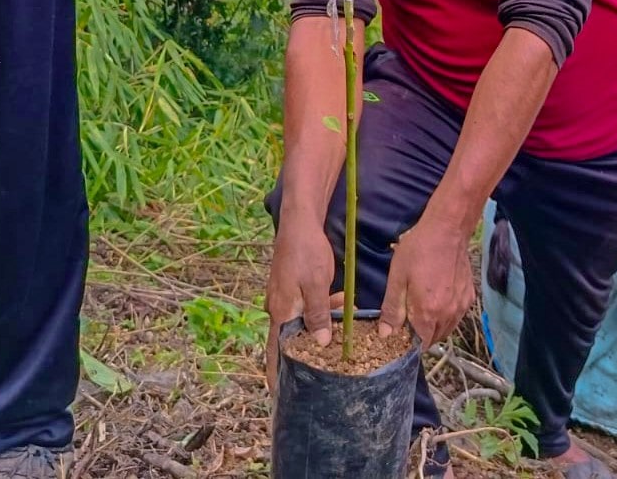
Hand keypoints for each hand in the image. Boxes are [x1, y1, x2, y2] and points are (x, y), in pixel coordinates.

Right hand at [265, 217, 335, 388]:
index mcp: (280, 312)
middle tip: (327, 364)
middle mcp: (278, 308)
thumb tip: (320, 343)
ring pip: (303, 321)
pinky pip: (307, 305)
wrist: (300, 222)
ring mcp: (284, 297)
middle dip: (307, 351)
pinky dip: (322, 308)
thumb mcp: (316, 284)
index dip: (276, 373)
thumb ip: (317, 314)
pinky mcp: (293, 287)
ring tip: (342, 322)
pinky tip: (338, 300)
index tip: (279, 394)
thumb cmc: (305, 252)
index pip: (274, 351)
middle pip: (290, 339)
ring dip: (321, 324)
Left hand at [379, 217, 474, 346]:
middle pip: (435, 338)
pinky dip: (447, 315)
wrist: (447, 230)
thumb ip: (392, 309)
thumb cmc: (419, 250)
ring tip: (423, 307)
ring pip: (447, 329)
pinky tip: (438, 299)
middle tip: (410, 316)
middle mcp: (449, 314)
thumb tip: (386, 335)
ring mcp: (461, 306)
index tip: (402, 330)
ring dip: (435, 326)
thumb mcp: (397, 277)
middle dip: (422, 334)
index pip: (421, 343)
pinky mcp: (469, 296)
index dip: (410, 341)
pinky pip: (456, 316)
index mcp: (429, 312)